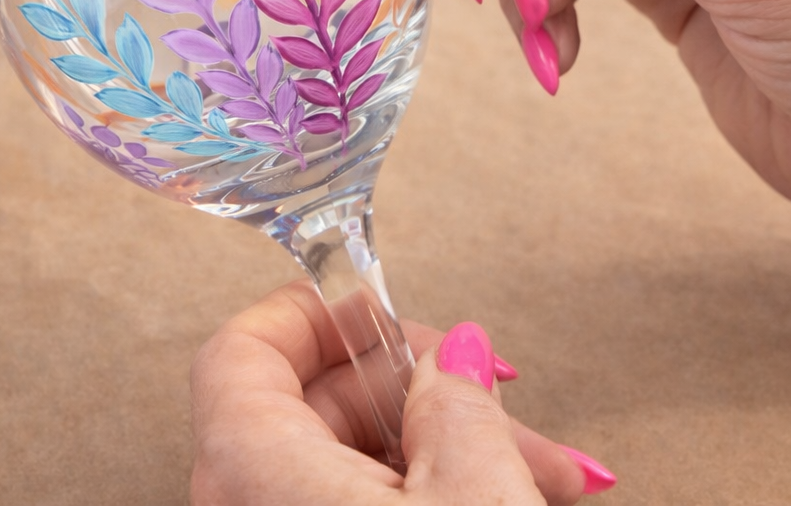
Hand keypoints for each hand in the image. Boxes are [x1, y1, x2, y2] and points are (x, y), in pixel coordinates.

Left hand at [190, 281, 613, 504]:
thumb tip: (454, 354)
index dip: (317, 309)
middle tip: (507, 398)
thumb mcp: (476, 492)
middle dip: (424, 389)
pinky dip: (430, 492)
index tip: (386, 304)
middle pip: (313, 403)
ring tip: (550, 471)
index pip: (241, 348)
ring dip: (447, 446)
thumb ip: (457, 402)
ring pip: (348, 464)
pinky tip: (514, 495)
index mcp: (251, 469)